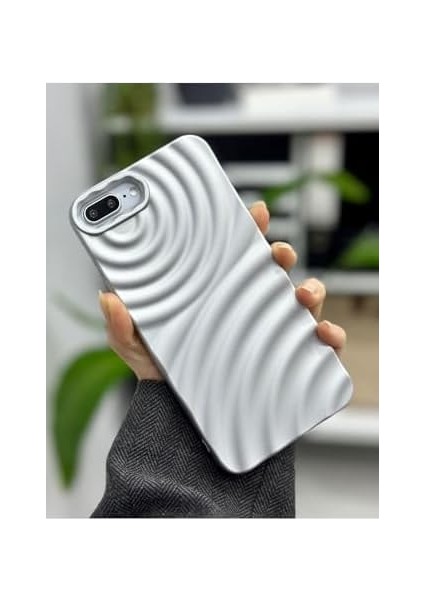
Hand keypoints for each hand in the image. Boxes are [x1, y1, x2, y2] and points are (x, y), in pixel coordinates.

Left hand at [99, 201, 345, 379]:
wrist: (182, 420)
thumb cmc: (163, 375)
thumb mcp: (136, 349)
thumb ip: (121, 326)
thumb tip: (109, 296)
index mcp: (215, 293)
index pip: (234, 254)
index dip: (248, 230)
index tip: (256, 212)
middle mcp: (246, 306)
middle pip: (272, 270)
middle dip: (279, 253)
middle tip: (275, 252)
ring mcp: (270, 330)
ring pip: (302, 300)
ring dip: (311, 289)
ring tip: (301, 295)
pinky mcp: (288, 359)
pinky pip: (316, 345)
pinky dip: (329, 337)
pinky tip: (324, 338)